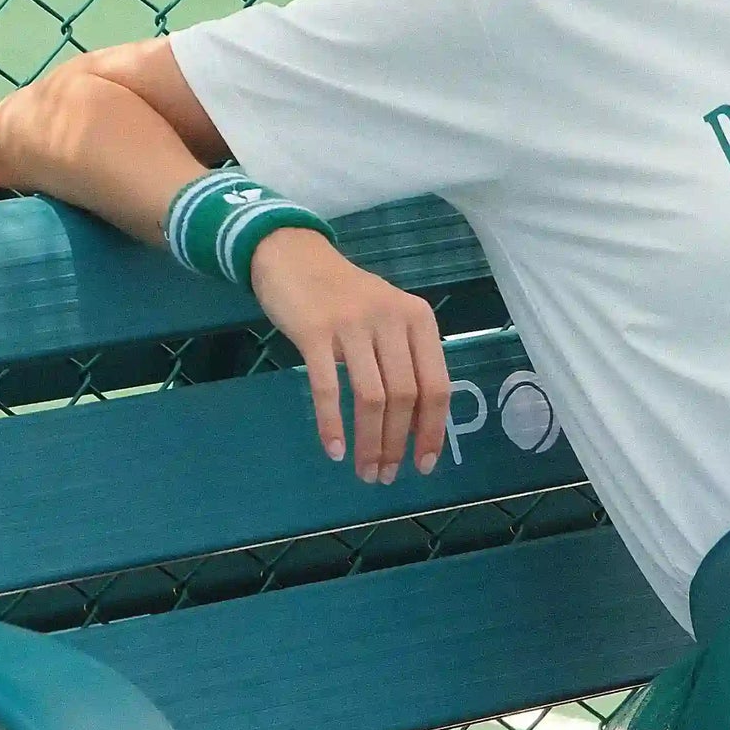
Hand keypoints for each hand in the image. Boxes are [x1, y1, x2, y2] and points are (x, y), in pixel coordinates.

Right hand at [246, 227, 452, 482]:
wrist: (293, 254)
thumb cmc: (345, 295)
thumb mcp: (389, 316)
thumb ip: (406, 358)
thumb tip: (419, 423)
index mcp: (418, 319)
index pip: (436, 385)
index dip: (433, 430)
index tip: (423, 465)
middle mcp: (391, 320)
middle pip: (405, 397)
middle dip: (397, 444)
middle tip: (386, 475)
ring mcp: (353, 325)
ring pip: (371, 398)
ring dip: (370, 442)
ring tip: (366, 471)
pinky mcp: (315, 332)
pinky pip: (328, 387)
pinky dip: (332, 424)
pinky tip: (333, 450)